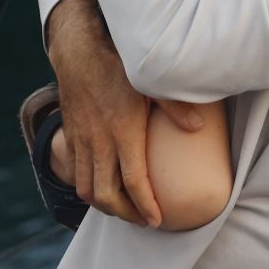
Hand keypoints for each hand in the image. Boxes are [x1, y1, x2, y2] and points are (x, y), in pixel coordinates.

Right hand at [44, 0, 204, 226]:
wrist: (78, 49)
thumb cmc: (118, 63)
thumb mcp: (149, 81)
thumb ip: (174, 105)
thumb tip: (197, 127)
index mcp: (123, 131)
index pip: (134, 181)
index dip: (146, 205)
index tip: (157, 219)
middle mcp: (99, 141)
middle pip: (107, 194)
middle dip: (125, 214)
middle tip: (143, 220)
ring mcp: (82, 140)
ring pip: (87, 188)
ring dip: (105, 205)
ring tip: (124, 208)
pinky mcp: (71, 135)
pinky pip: (76, 171)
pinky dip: (89, 186)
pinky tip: (103, 185)